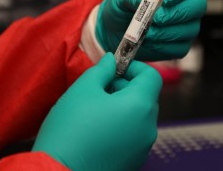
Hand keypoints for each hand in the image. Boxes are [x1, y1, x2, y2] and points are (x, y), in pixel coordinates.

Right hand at [32, 53, 161, 170]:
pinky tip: (96, 131)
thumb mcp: (83, 90)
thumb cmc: (70, 130)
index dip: (134, 67)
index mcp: (140, 106)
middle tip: (99, 89)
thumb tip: (111, 60)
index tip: (115, 69)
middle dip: (125, 87)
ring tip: (94, 111)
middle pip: (145, 97)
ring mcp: (142, 148)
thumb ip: (102, 70)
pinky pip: (132, 136)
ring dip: (122, 107)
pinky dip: (120, 127)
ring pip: (138, 117)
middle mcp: (148, 128)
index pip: (152, 76)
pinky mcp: (133, 162)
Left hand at [96, 0, 206, 60]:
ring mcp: (188, 26)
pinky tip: (149, 42)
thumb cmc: (125, 7)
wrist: (117, 29)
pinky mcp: (181, 46)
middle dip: (177, 13)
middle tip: (157, 19)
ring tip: (147, 33)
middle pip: (197, 6)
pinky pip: (180, 48)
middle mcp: (188, 5)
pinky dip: (163, 46)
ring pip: (189, 30)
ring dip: (166, 32)